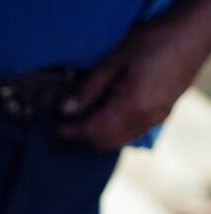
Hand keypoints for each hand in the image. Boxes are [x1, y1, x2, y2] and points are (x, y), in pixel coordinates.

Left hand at [55, 6, 210, 150]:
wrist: (196, 32)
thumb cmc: (157, 38)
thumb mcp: (117, 58)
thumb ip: (90, 87)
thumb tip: (66, 109)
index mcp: (132, 107)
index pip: (92, 132)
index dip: (71, 132)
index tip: (55, 129)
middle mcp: (143, 120)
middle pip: (104, 142)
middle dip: (83, 137)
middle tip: (66, 125)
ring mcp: (154, 120)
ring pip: (117, 141)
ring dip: (98, 135)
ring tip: (83, 119)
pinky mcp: (160, 115)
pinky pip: (130, 133)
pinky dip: (113, 130)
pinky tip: (106, 115)